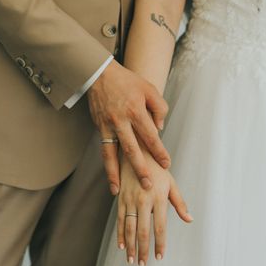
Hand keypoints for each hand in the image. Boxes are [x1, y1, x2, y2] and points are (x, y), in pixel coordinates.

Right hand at [88, 60, 170, 194]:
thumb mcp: (149, 89)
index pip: (150, 136)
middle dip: (140, 169)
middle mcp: (120, 120)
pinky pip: (104, 151)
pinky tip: (112, 180)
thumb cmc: (128, 82)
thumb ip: (159, 108)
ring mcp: (108, 126)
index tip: (166, 164)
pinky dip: (108, 167)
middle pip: (131, 149)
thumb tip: (160, 129)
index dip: (159, 151)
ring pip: (112, 154)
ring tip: (120, 191)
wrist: (99, 74)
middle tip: (148, 185)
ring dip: (116, 174)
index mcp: (136, 110)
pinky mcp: (100, 129)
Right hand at [117, 152, 191, 265]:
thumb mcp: (171, 184)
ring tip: (132, 260)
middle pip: (142, 230)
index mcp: (158, 198)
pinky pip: (119, 220)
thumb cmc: (158, 170)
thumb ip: (180, 204)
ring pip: (129, 227)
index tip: (159, 257)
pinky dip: (120, 234)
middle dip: (143, 249)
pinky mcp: (121, 199)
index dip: (159, 243)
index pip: (160, 227)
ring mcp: (130, 200)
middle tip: (143, 264)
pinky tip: (122, 246)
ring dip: (130, 246)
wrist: (138, 152)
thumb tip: (189, 219)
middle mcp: (143, 200)